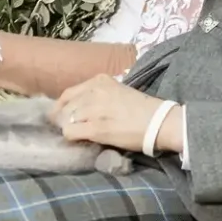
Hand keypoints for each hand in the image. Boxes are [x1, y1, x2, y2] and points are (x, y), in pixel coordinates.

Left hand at [49, 75, 177, 153]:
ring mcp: (93, 109)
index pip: (68, 94)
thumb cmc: (143, 109)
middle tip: (72, 129)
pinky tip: (83, 140)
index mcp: (99, 80)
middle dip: (65, 120)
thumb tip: (78, 108)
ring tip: (81, 135)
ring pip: (66, 120)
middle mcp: (94, 91)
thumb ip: (98, 95)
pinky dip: (72, 137)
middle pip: (65, 108)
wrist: (160, 122)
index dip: (62, 107)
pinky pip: (70, 132)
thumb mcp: (118, 91)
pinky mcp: (95, 128)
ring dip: (70, 128)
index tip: (61, 117)